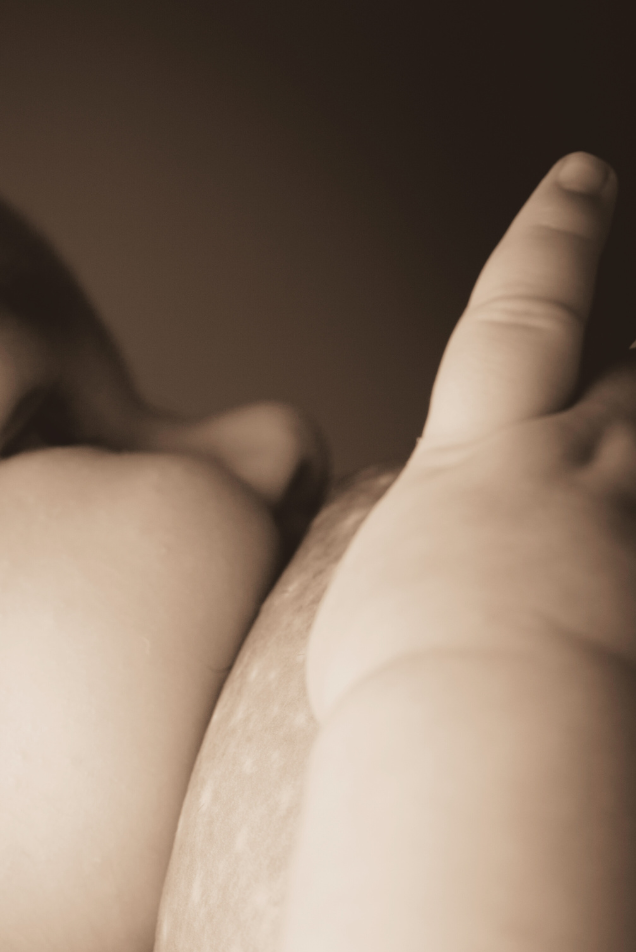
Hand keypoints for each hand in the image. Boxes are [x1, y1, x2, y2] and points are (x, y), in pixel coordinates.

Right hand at [309, 152, 635, 712]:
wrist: (499, 750)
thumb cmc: (410, 697)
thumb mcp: (366, 613)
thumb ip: (418, 573)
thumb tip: (430, 588)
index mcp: (492, 460)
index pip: (529, 311)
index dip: (556, 238)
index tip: (584, 177)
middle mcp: (598, 478)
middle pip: (632, 391)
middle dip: (629, 384)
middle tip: (627, 383)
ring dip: (626, 485)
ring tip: (609, 513)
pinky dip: (626, 617)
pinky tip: (622, 641)